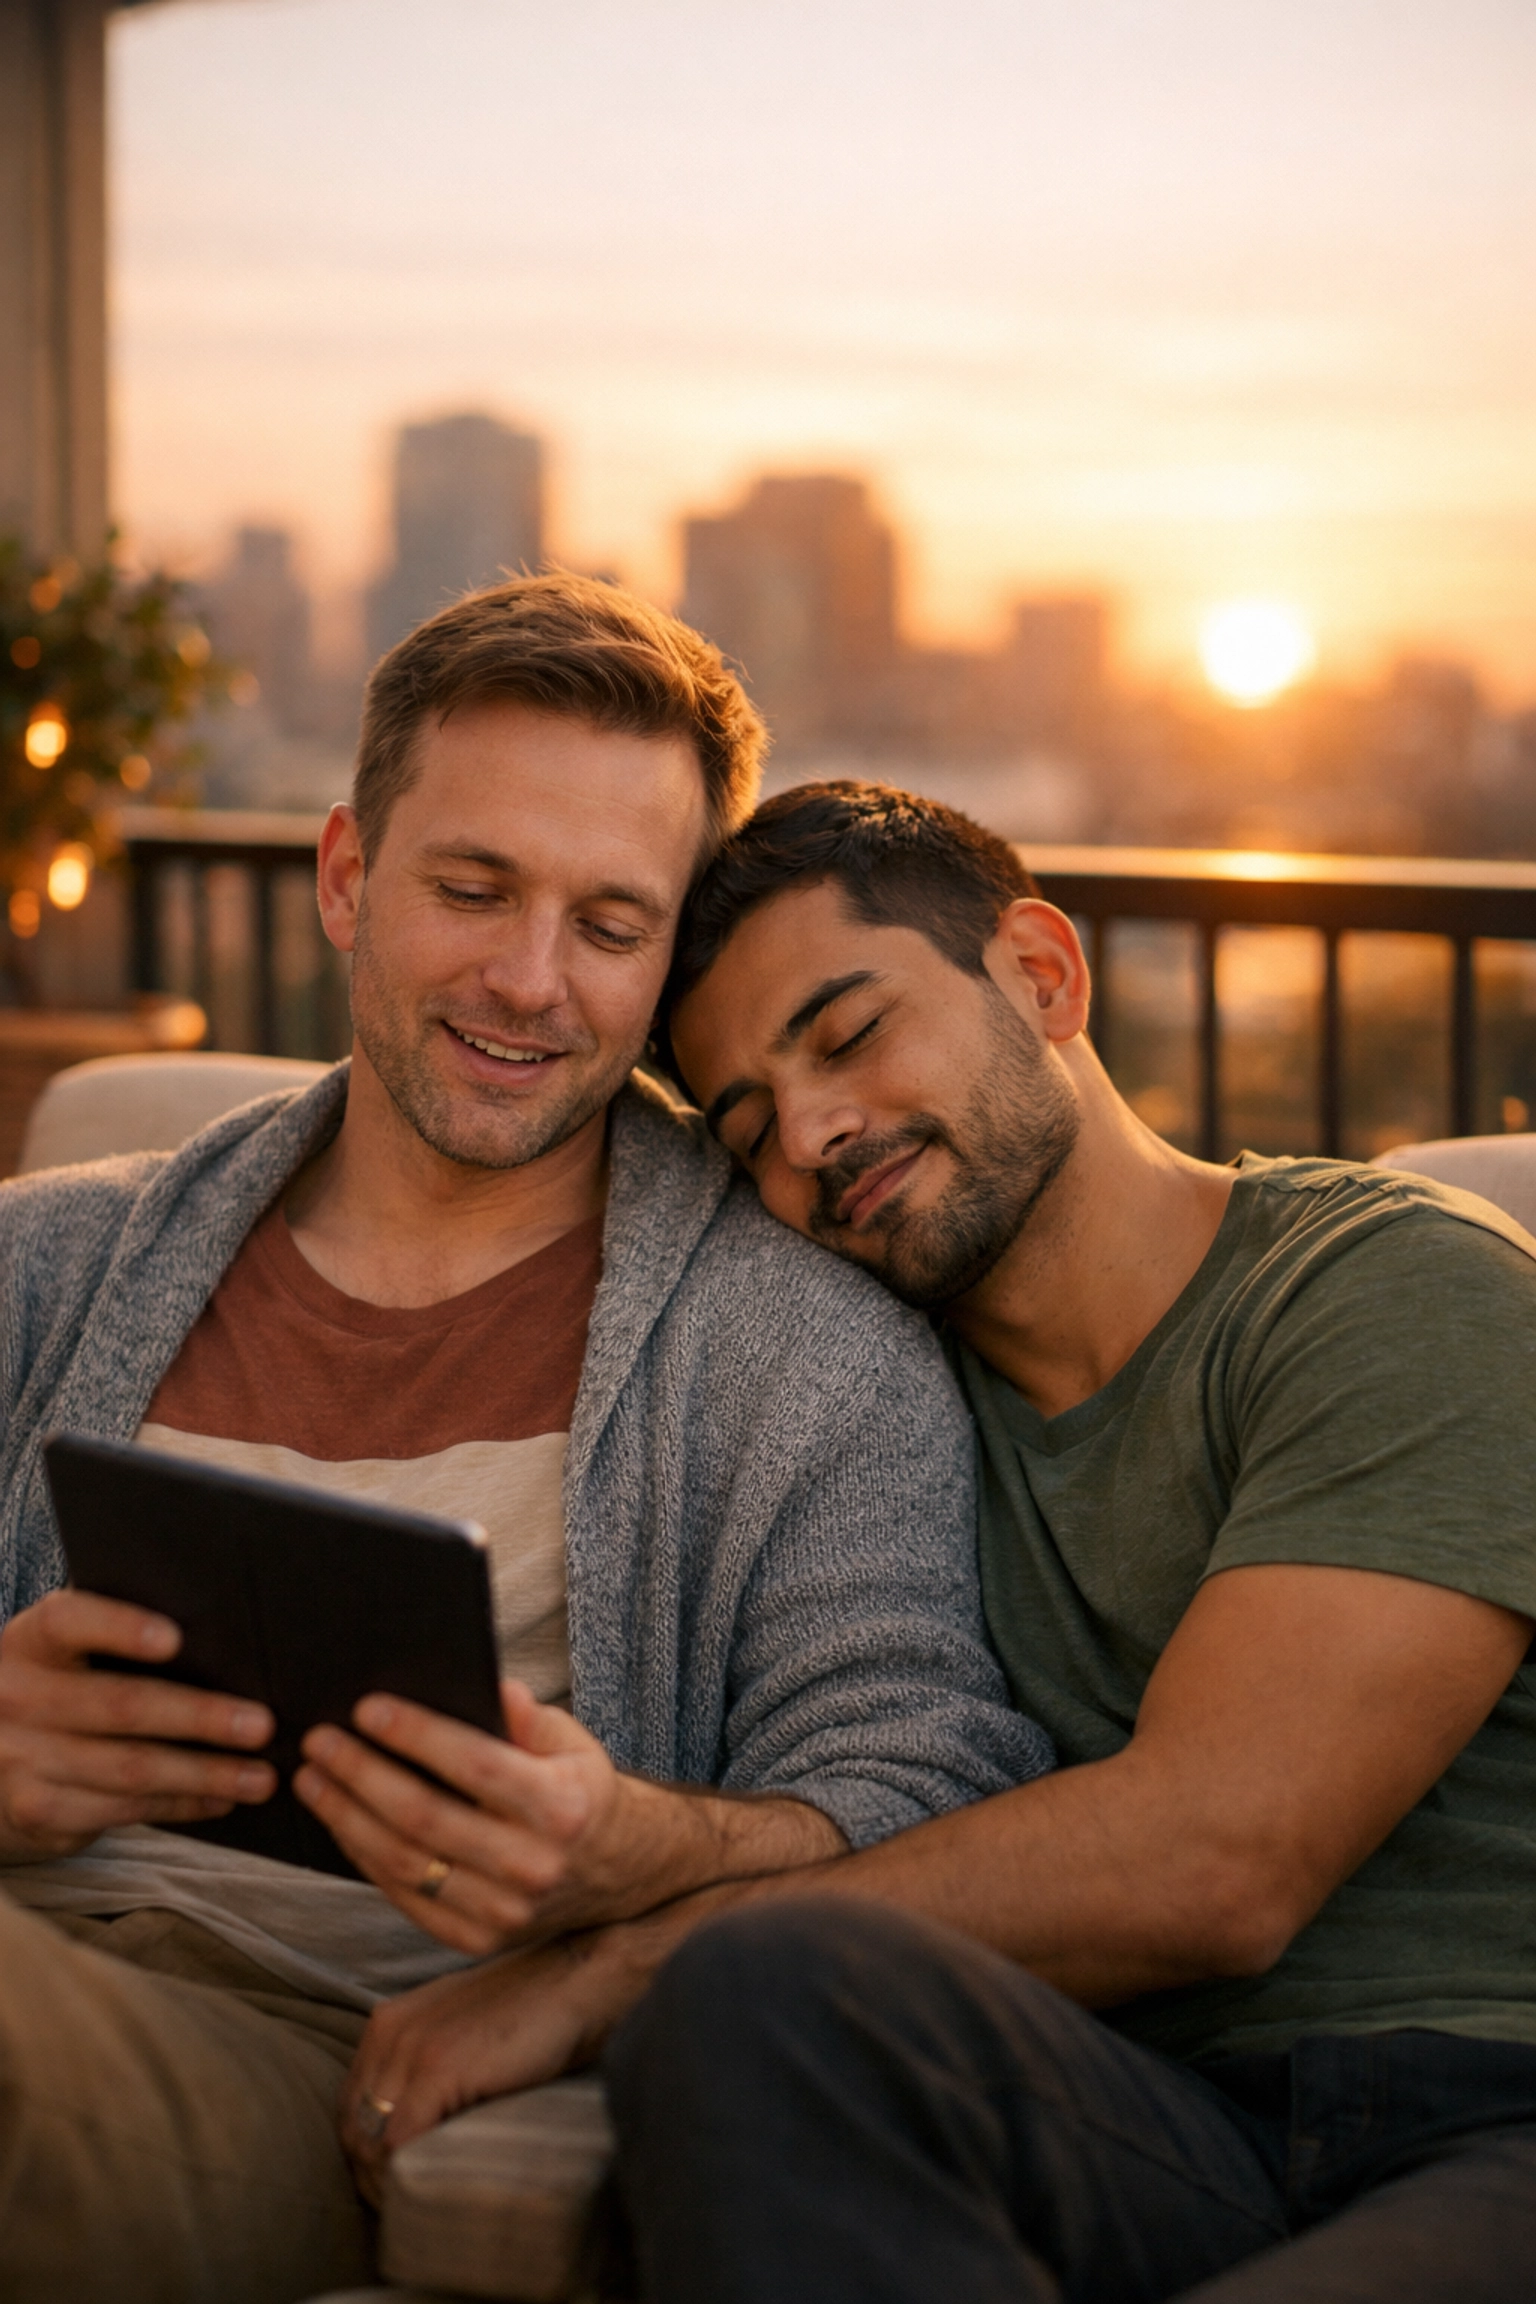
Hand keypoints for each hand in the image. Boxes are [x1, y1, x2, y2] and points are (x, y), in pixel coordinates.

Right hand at [0, 1588, 276, 1861]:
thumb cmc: (58, 1684)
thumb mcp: (65, 1652)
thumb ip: (115, 1636)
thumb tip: (225, 1632)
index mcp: (30, 1640)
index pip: (69, 1621)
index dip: (120, 1627)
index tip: (176, 1639)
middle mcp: (16, 1696)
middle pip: (119, 1705)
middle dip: (199, 1717)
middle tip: (262, 1725)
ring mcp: (21, 1758)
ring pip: (128, 1768)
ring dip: (204, 1774)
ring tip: (260, 1777)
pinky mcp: (35, 1810)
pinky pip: (120, 1809)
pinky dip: (178, 1805)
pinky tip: (219, 1800)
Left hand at [296, 1680, 625, 1953]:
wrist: (612, 1871)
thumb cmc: (576, 1789)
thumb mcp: (568, 1741)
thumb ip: (525, 1716)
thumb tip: (486, 1687)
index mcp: (561, 1808)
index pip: (475, 1765)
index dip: (416, 1735)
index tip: (367, 1708)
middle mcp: (533, 1865)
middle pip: (425, 1817)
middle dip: (361, 1774)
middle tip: (320, 1741)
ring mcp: (503, 1912)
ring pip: (404, 1862)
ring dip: (347, 1817)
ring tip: (312, 1779)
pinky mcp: (476, 1940)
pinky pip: (404, 1896)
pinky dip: (363, 1857)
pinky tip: (340, 1822)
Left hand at [339, 1930, 621, 2205]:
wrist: (574, 1980)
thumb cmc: (529, 2013)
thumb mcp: (460, 2033)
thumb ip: (426, 2065)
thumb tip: (413, 2130)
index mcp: (388, 2023)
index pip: (351, 2107)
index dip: (365, 2155)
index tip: (392, 2186)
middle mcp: (389, 2033)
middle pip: (354, 2127)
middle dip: (372, 2177)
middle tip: (403, 2209)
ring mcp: (411, 2049)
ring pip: (371, 2141)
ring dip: (388, 2183)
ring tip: (417, 2208)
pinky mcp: (438, 2068)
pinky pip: (399, 2142)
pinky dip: (407, 2174)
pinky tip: (431, 2189)